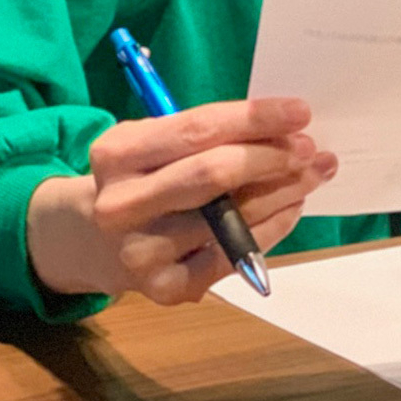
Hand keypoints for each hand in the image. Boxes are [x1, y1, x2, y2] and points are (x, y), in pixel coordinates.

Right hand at [27, 97, 335, 305]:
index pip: (198, 129)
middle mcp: (121, 205)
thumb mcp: (153, 142)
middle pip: (213, 175)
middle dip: (272, 158)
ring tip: (312, 174)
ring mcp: (141, 253)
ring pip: (231, 218)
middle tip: (310, 148)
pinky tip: (290, 208)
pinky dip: (272, 229)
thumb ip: (207, 134)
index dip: (255, 119)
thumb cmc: (139, 177)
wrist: (87, 239)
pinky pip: (234, 256)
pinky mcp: (165, 289)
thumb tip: (285, 128)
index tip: (300, 111)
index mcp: (116, 154)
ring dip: (283, 193)